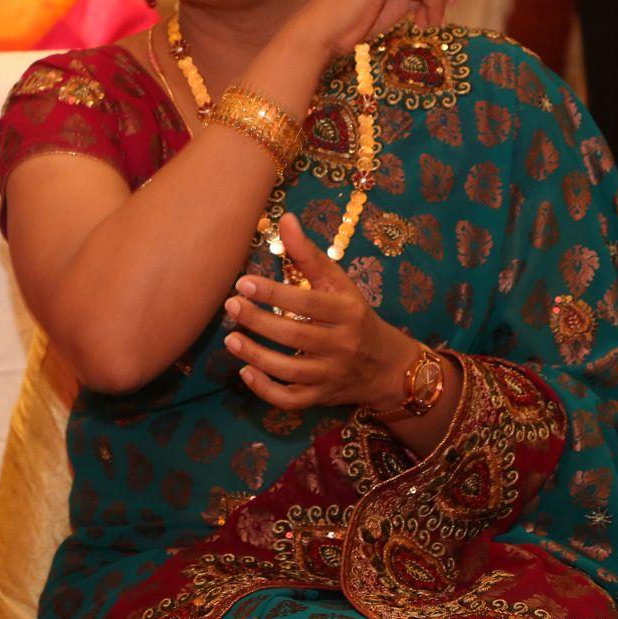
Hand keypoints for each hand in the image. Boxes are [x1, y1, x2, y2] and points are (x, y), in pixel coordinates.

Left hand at [220, 214, 422, 411]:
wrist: (386, 366)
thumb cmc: (354, 315)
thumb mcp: (339, 283)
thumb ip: (308, 255)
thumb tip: (284, 218)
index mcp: (348, 312)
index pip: (309, 302)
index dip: (274, 293)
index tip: (243, 282)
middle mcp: (342, 345)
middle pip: (296, 335)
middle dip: (259, 321)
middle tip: (230, 306)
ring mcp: (332, 374)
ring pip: (291, 371)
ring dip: (257, 356)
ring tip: (231, 340)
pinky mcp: (321, 397)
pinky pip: (291, 400)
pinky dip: (266, 391)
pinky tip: (245, 372)